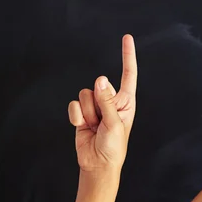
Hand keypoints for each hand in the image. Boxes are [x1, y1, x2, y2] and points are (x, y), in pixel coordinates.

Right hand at [68, 34, 137, 172]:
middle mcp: (111, 99)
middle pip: (99, 86)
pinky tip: (84, 127)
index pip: (128, 73)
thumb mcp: (115, 123)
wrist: (98, 163)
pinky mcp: (81, 112)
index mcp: (126, 100)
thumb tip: (101, 79)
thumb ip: (106, 101)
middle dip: (98, 103)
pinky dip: (77, 117)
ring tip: (95, 126)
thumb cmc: (113, 145)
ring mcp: (95, 105)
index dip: (127, 55)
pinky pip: (74, 105)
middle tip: (103, 121)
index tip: (127, 37)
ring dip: (88, 112)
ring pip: (84, 95)